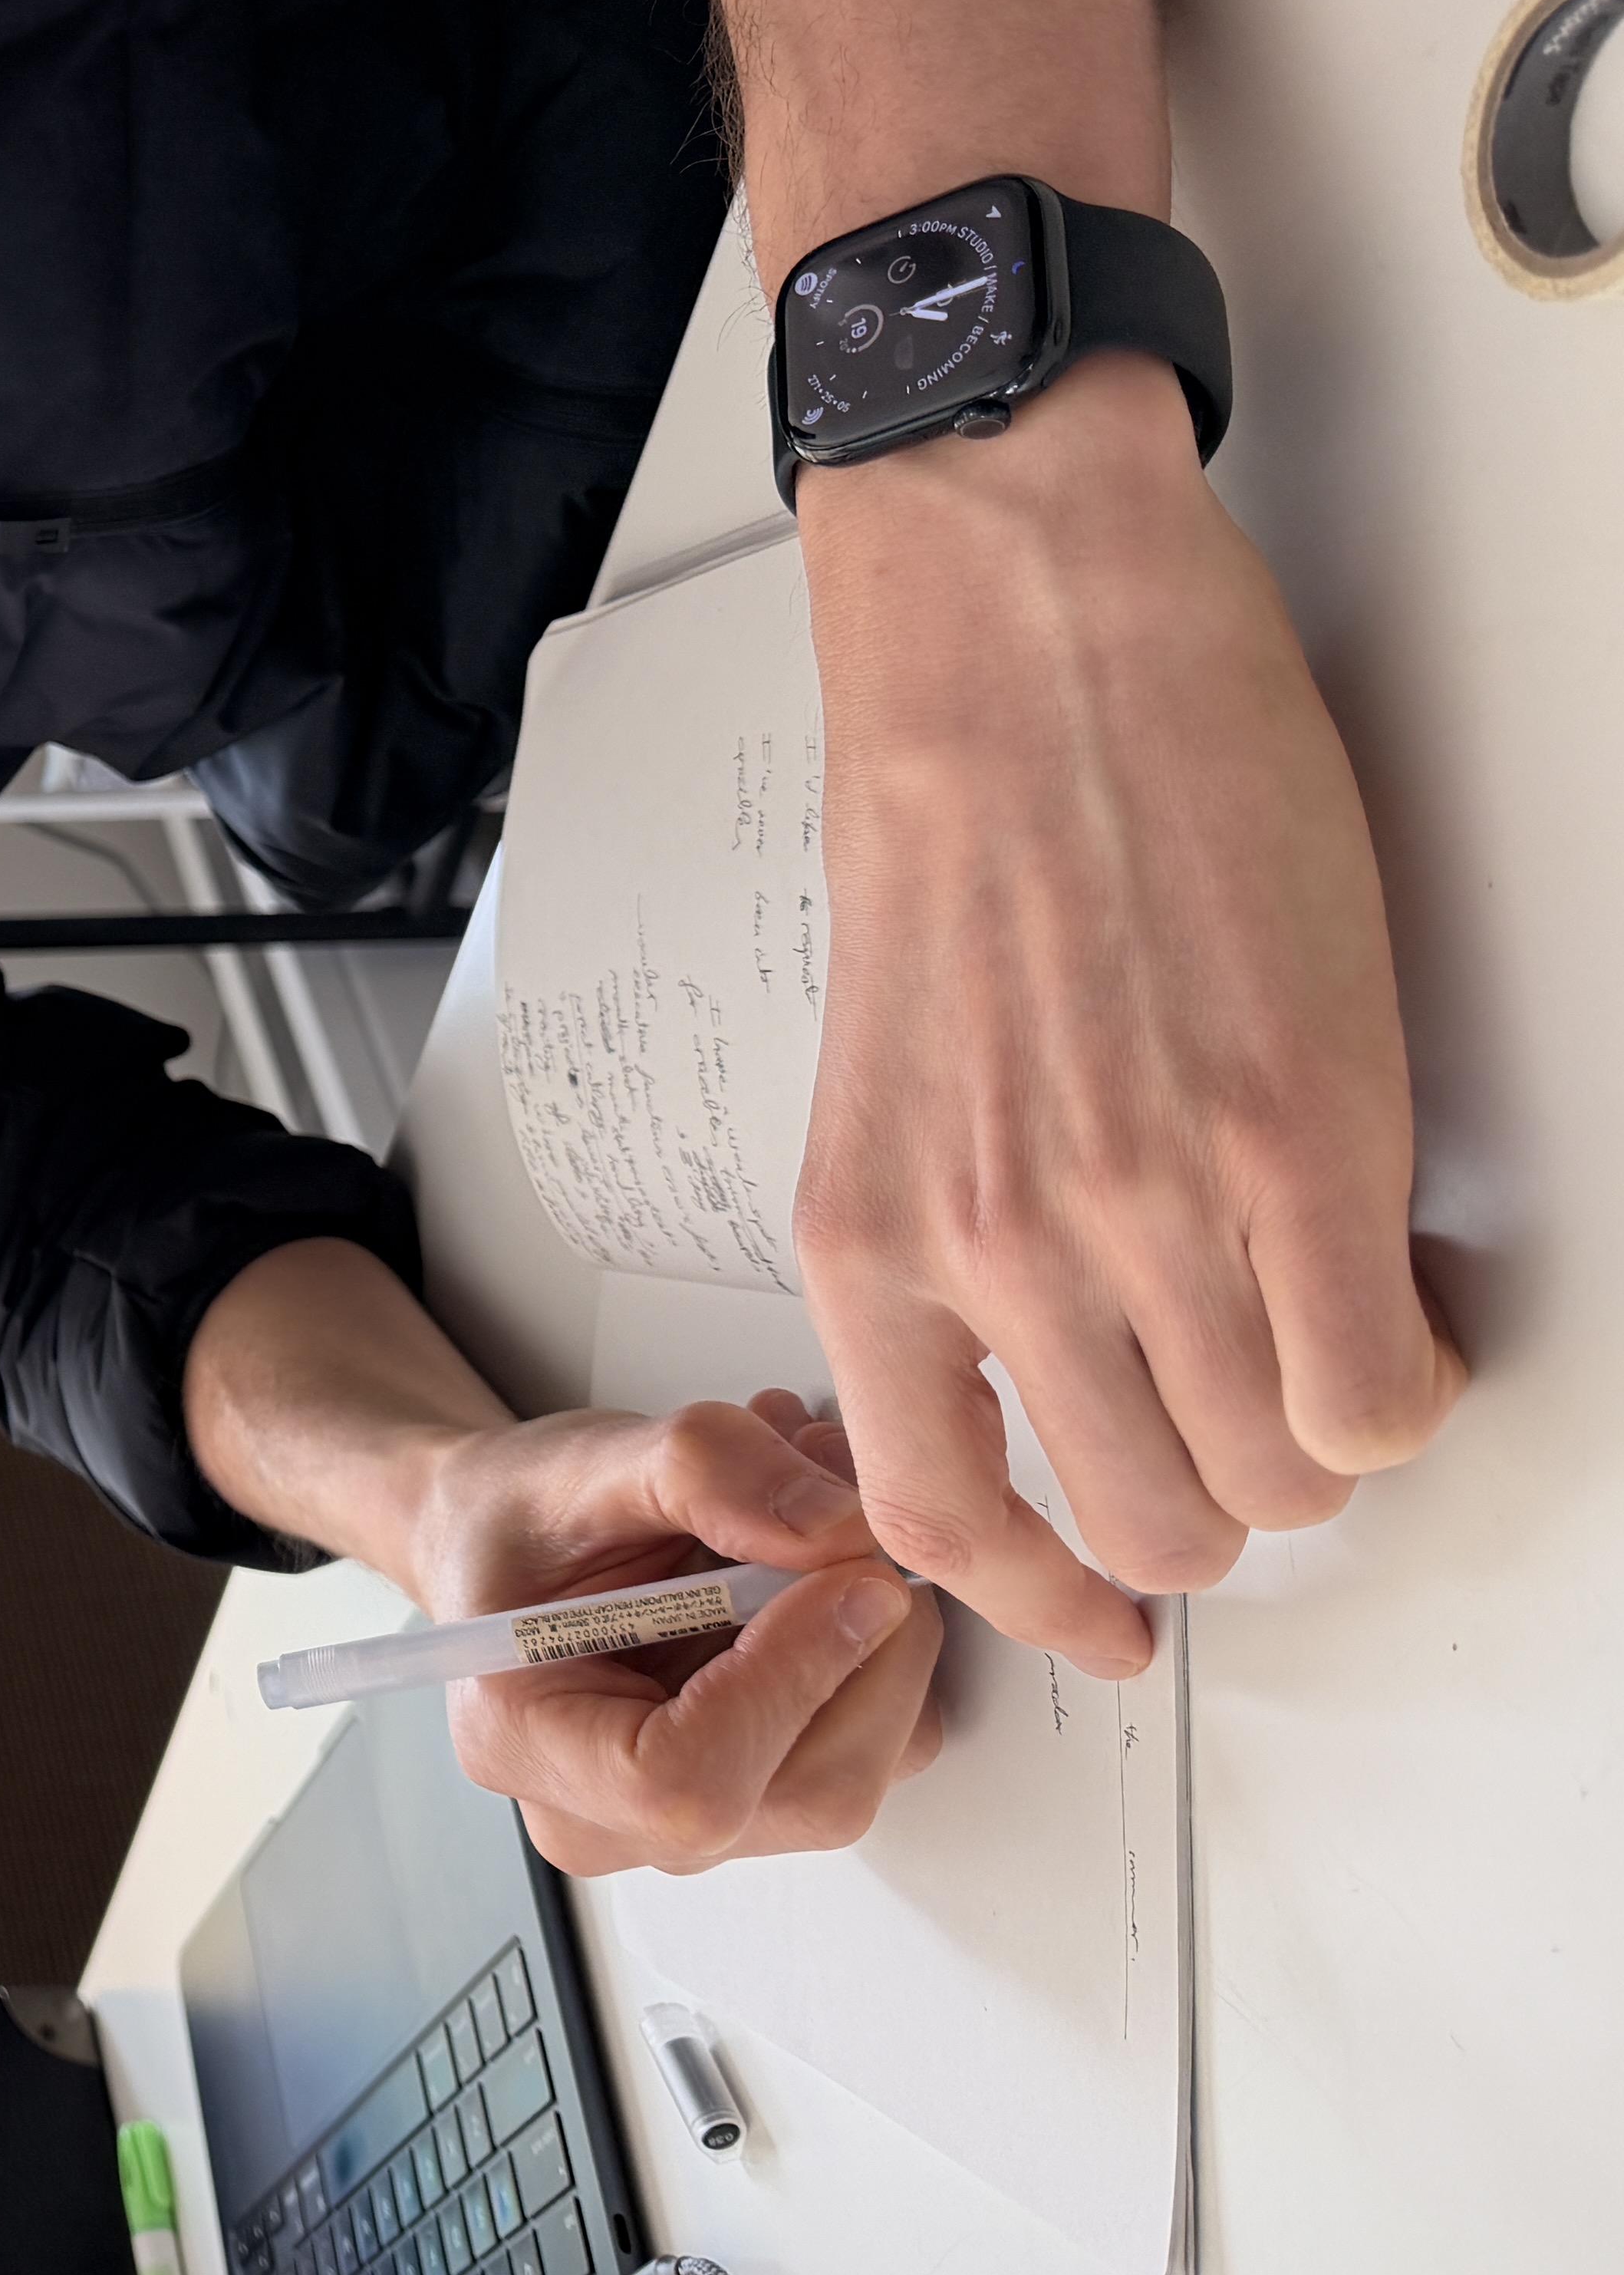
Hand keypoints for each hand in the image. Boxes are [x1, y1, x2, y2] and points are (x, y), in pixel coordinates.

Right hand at [413, 1393, 944, 1878]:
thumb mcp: (587, 1461)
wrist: (514, 1541)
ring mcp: (689, 1829)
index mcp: (527, 1746)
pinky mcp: (757, 1801)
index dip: (792, 1679)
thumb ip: (707, 1473)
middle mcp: (610, 1821)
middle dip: (871, 1649)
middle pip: (809, 1793)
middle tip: (857, 1520)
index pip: (690, 1783)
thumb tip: (842, 1530)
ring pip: (863, 1771)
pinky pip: (875, 1750)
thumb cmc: (522, 1516)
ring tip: (823, 1524)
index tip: (845, 1570)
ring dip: (886, 1638)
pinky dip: (881, 1653)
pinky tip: (823, 1576)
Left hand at [796, 355, 1465, 1671]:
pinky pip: (1376, 1385)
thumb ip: (956, 1244)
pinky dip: (1405, 1386)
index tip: (1101, 1625)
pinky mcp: (1297, 1140)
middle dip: (1224, 1505)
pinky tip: (1392, 1315)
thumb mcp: (901, 1089)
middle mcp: (995, 1246)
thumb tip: (1058, 1386)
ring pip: (1280, 1474)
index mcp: (868, 1237)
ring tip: (1332, 1349)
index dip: (1043, 1603)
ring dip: (1324, 1444)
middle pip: (1151, 1522)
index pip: (939, 1521)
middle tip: (1256, 1425)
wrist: (1024, 649)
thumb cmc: (965, 836)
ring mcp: (1147, 1202)